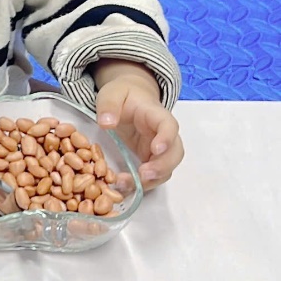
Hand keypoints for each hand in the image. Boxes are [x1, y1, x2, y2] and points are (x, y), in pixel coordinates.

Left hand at [94, 65, 181, 189]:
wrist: (129, 98)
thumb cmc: (122, 95)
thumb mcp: (111, 94)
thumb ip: (109, 106)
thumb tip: (106, 123)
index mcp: (156, 114)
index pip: (169, 125)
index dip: (166, 138)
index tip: (156, 148)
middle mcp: (163, 134)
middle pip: (175, 152)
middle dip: (163, 166)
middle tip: (144, 174)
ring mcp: (159, 148)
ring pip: (167, 168)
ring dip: (152, 179)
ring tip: (129, 184)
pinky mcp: (151, 158)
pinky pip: (153, 174)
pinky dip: (143, 183)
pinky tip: (126, 187)